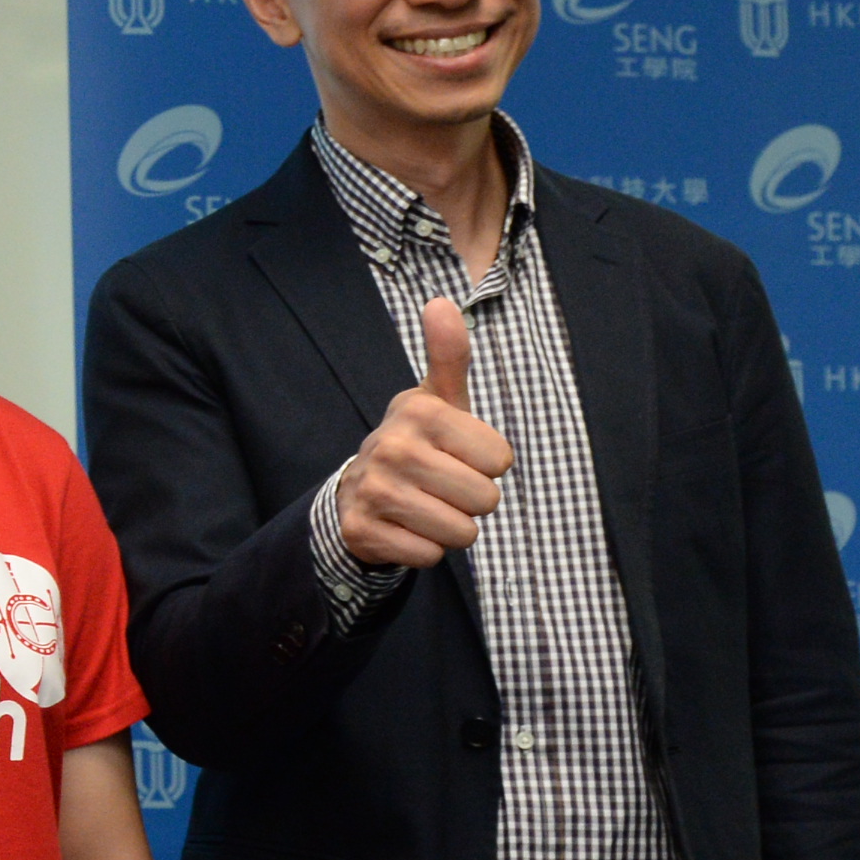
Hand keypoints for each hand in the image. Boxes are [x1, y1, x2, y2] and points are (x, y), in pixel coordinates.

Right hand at [336, 299, 513, 568]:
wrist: (359, 491)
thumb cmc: (420, 443)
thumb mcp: (438, 399)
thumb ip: (449, 354)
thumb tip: (442, 302)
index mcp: (420, 412)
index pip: (501, 459)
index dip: (488, 463)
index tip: (459, 454)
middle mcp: (392, 448)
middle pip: (485, 499)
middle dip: (472, 500)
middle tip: (444, 485)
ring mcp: (374, 491)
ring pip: (461, 532)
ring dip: (452, 527)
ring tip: (427, 506)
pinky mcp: (363, 531)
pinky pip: (430, 556)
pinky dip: (425, 549)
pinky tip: (407, 527)